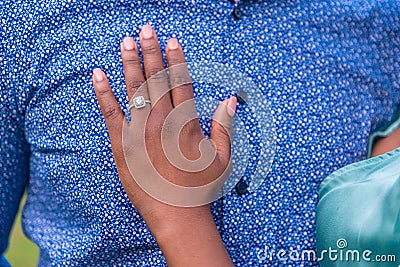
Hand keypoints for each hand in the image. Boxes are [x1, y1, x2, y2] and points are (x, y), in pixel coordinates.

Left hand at [92, 24, 235, 265]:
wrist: (177, 215)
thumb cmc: (201, 188)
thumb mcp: (222, 157)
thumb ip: (224, 126)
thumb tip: (230, 100)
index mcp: (187, 122)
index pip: (181, 81)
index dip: (176, 59)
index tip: (171, 40)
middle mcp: (164, 121)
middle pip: (156, 78)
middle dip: (150, 52)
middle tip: (145, 30)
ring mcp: (141, 131)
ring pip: (135, 89)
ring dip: (129, 63)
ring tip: (126, 42)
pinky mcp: (122, 144)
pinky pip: (111, 113)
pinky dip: (103, 92)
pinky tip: (98, 74)